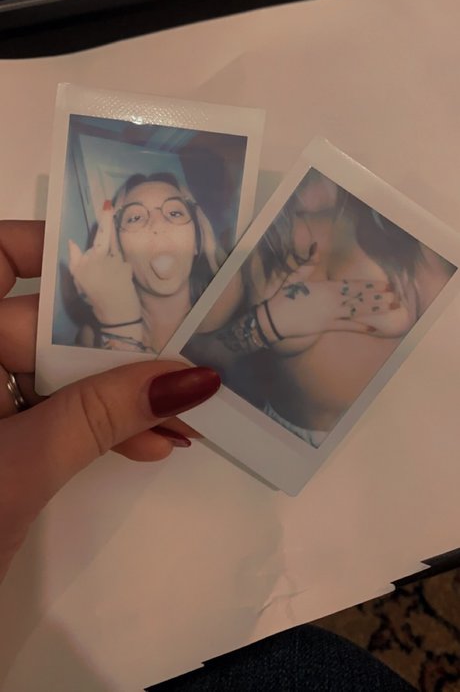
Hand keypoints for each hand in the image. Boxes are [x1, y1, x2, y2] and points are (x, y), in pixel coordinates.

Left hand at [0, 221, 219, 583]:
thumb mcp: (23, 465)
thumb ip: (103, 415)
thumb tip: (193, 379)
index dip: (52, 250)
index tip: (122, 264)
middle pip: (42, 326)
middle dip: (117, 346)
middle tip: (185, 353)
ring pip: (50, 377)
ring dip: (115, 396)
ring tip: (183, 417)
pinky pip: (44, 415)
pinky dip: (90, 429)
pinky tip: (147, 445)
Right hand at [263, 263, 402, 339]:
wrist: (274, 319)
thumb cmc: (284, 297)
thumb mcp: (295, 277)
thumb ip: (308, 262)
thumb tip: (315, 247)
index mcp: (325, 287)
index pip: (353, 286)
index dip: (370, 286)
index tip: (385, 285)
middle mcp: (331, 300)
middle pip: (359, 298)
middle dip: (378, 298)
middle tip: (396, 298)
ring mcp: (330, 314)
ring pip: (357, 311)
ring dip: (374, 309)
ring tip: (389, 308)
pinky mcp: (326, 326)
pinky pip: (347, 326)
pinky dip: (360, 326)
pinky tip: (373, 327)